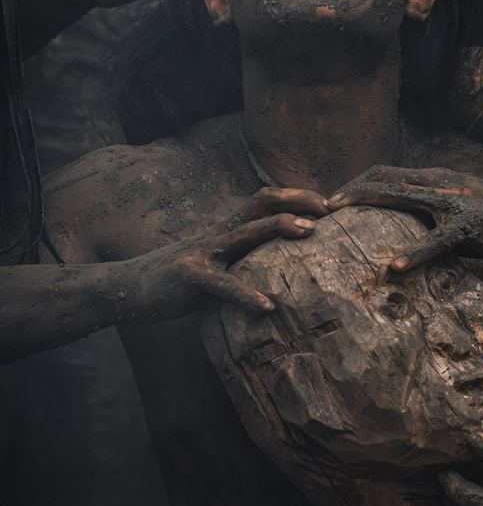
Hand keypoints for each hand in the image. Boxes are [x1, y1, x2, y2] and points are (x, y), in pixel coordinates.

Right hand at [127, 187, 328, 320]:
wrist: (127, 288)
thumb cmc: (179, 281)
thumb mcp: (216, 265)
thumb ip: (244, 262)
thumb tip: (280, 275)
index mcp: (227, 231)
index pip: (266, 201)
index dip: (298, 197)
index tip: (331, 205)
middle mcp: (219, 234)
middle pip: (261, 203)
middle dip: (298, 201)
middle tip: (330, 210)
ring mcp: (203, 252)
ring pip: (246, 232)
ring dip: (279, 228)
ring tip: (310, 234)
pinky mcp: (190, 277)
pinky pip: (222, 284)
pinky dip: (246, 295)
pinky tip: (267, 308)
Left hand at [328, 165, 482, 271]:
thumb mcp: (459, 203)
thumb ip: (430, 206)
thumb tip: (400, 220)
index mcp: (435, 178)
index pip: (384, 172)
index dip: (354, 183)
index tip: (331, 200)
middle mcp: (440, 183)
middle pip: (383, 178)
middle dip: (349, 191)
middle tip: (320, 208)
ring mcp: (454, 203)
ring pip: (401, 198)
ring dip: (366, 205)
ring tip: (338, 221)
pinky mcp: (469, 228)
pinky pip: (435, 241)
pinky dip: (412, 253)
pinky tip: (394, 268)